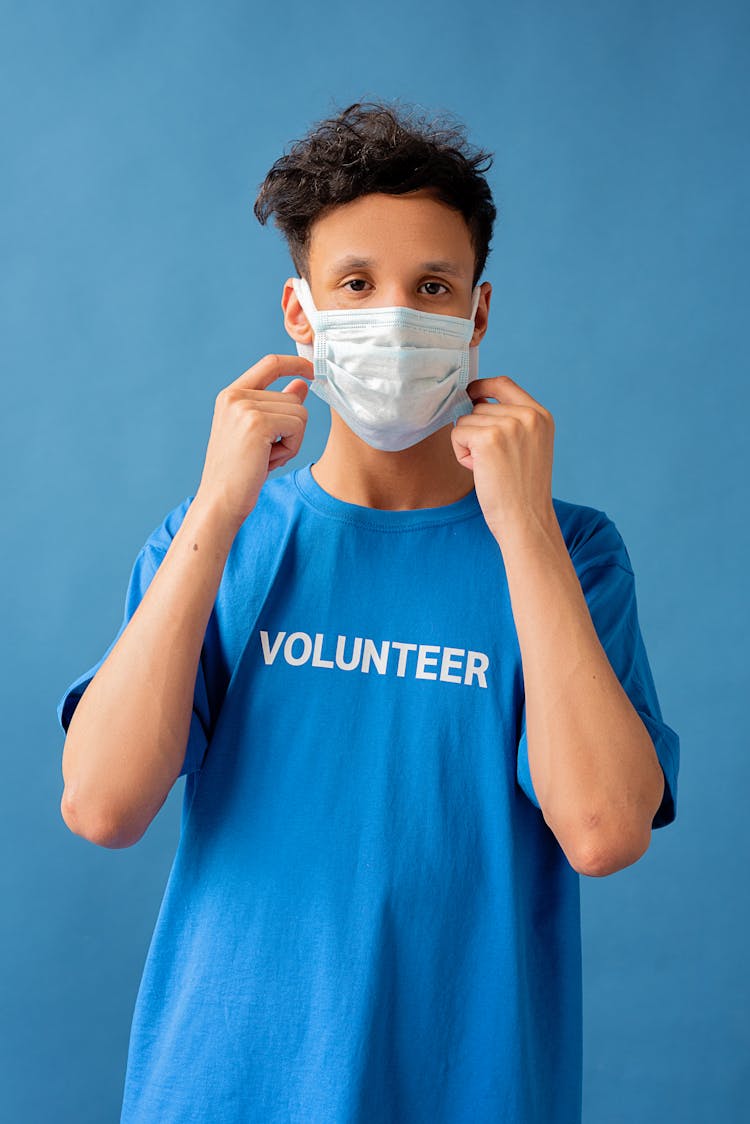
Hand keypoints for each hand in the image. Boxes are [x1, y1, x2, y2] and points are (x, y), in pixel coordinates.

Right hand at [195, 354, 313, 531]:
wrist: (220, 500)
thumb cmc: (240, 472)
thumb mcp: (260, 434)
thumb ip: (278, 406)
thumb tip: (301, 384)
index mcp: (231, 395)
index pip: (270, 363)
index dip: (296, 363)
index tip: (312, 370)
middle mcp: (235, 396)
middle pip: (293, 397)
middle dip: (291, 429)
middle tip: (268, 453)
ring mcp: (245, 407)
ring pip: (299, 413)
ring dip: (292, 441)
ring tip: (267, 458)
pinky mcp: (257, 423)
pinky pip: (298, 426)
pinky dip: (292, 447)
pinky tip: (270, 461)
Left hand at [451, 375, 555, 542]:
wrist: (526, 519)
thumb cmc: (522, 491)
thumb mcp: (528, 447)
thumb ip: (510, 422)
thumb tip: (472, 400)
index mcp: (541, 416)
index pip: (504, 384)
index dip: (482, 386)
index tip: (470, 393)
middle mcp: (528, 416)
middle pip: (479, 406)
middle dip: (476, 432)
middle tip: (493, 462)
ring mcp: (509, 425)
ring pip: (466, 420)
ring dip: (468, 444)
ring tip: (488, 468)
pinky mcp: (489, 438)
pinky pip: (457, 433)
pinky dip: (460, 453)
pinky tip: (478, 470)